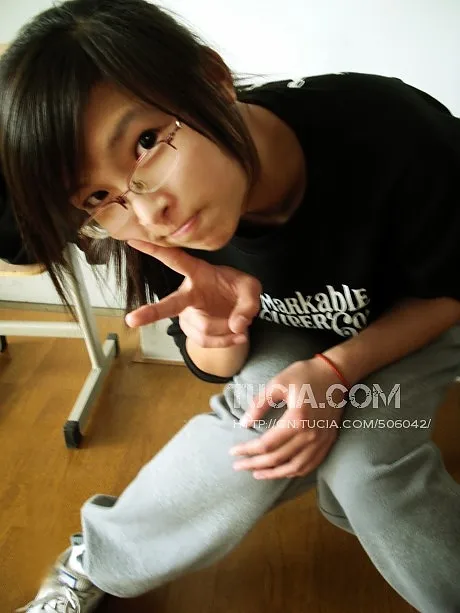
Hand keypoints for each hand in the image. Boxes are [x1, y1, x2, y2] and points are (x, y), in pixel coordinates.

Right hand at [125, 240, 261, 347]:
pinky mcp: (191, 330)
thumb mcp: (252, 289)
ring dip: (228, 329)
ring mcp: (187, 314)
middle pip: (170, 304)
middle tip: (131, 320)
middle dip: (151, 312)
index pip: (175, 259)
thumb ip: (249, 304)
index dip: (155, 250)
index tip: (133, 240)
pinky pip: (207, 341)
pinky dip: (226, 341)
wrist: (238, 311)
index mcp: (198, 273)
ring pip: (205, 328)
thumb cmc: (239, 290)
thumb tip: (237, 325)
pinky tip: (237, 335)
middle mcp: (187, 293)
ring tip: (240, 321)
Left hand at [229, 358, 346, 478]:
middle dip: (255, 464)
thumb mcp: (278, 383)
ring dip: (274, 474)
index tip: (233, 452)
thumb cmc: (305, 375)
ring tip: (256, 474)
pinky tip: (282, 471)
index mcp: (297, 419)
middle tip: (238, 466)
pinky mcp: (327, 442)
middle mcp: (310, 435)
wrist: (335, 374)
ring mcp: (321, 441)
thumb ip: (260, 404)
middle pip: (278, 458)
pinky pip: (310, 465)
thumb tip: (244, 423)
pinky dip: (293, 472)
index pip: (267, 444)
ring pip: (294, 468)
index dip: (247, 450)